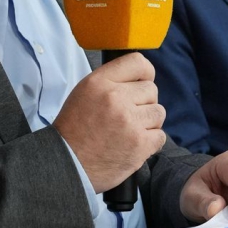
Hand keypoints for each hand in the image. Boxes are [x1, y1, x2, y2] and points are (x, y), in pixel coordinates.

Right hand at [53, 53, 166, 192]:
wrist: (67, 165)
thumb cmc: (75, 130)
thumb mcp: (85, 93)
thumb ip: (112, 82)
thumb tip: (141, 78)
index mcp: (99, 82)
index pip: (137, 62)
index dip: (145, 73)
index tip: (142, 83)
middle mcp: (115, 98)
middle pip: (151, 90)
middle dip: (144, 103)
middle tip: (128, 116)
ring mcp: (129, 121)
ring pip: (158, 112)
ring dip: (148, 122)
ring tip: (130, 131)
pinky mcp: (140, 144)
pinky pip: (160, 135)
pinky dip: (151, 141)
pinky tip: (134, 144)